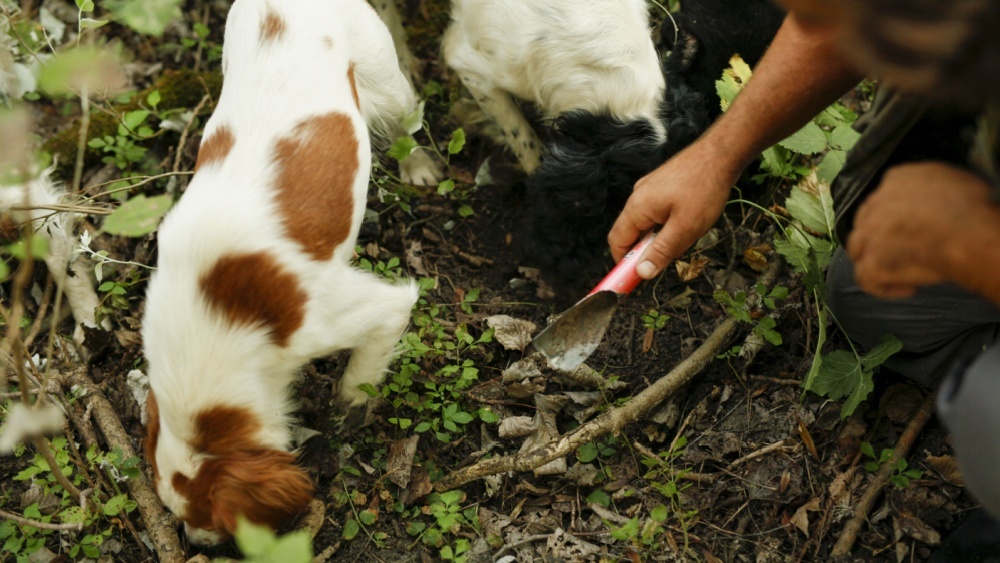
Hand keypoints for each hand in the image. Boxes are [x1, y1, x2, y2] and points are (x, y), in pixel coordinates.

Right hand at [608, 142, 737, 278]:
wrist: (721, 153)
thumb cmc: (704, 188)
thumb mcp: (685, 228)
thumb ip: (661, 251)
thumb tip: (642, 273)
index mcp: (637, 207)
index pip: (617, 242)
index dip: (622, 263)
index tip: (633, 281)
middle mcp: (638, 196)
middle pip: (630, 233)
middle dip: (645, 250)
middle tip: (667, 260)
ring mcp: (649, 189)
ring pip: (646, 223)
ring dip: (659, 237)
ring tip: (685, 236)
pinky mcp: (662, 185)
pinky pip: (656, 212)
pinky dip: (665, 224)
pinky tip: (686, 223)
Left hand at [847, 162, 999, 297]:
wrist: (970, 234)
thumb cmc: (973, 208)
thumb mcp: (952, 179)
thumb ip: (930, 187)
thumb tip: (933, 199)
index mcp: (897, 178)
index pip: (884, 197)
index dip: (894, 215)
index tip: (911, 227)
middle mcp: (876, 203)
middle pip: (866, 222)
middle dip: (880, 236)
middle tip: (903, 249)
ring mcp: (869, 234)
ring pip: (858, 247)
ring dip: (874, 259)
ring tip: (899, 269)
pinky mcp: (872, 262)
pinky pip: (866, 278)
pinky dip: (884, 288)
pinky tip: (908, 289)